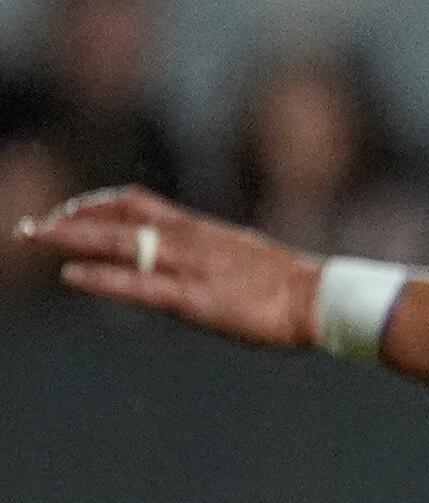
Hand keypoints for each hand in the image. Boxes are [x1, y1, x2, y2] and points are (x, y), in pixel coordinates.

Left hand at [18, 189, 321, 350]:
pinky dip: (100, 277)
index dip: (98, 204)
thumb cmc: (295, 287)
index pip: (139, 204)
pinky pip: (137, 283)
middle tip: (31, 225)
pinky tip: (69, 274)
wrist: (323, 299)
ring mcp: (190, 267)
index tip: (70, 211)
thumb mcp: (248, 259)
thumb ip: (216, 256)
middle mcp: (191, 240)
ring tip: (32, 236)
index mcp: (204, 230)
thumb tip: (201, 264)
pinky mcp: (193, 299)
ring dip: (70, 237)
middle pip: (119, 217)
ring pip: (120, 242)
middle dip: (69, 219)